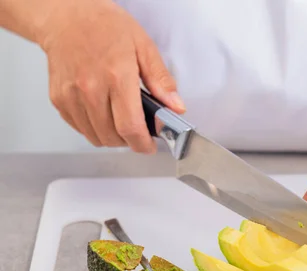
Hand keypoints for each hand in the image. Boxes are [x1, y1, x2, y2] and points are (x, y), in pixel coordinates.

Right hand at [38, 0, 184, 152]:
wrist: (66, 16)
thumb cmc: (105, 27)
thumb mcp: (144, 47)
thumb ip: (161, 81)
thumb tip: (176, 107)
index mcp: (117, 76)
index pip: (130, 127)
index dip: (142, 144)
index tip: (149, 146)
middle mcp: (91, 88)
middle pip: (113, 136)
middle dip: (130, 141)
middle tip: (139, 132)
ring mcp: (71, 95)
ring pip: (95, 136)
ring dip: (112, 137)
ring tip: (121, 121)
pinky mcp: (58, 99)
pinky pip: (79, 128)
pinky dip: (94, 128)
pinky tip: (103, 114)